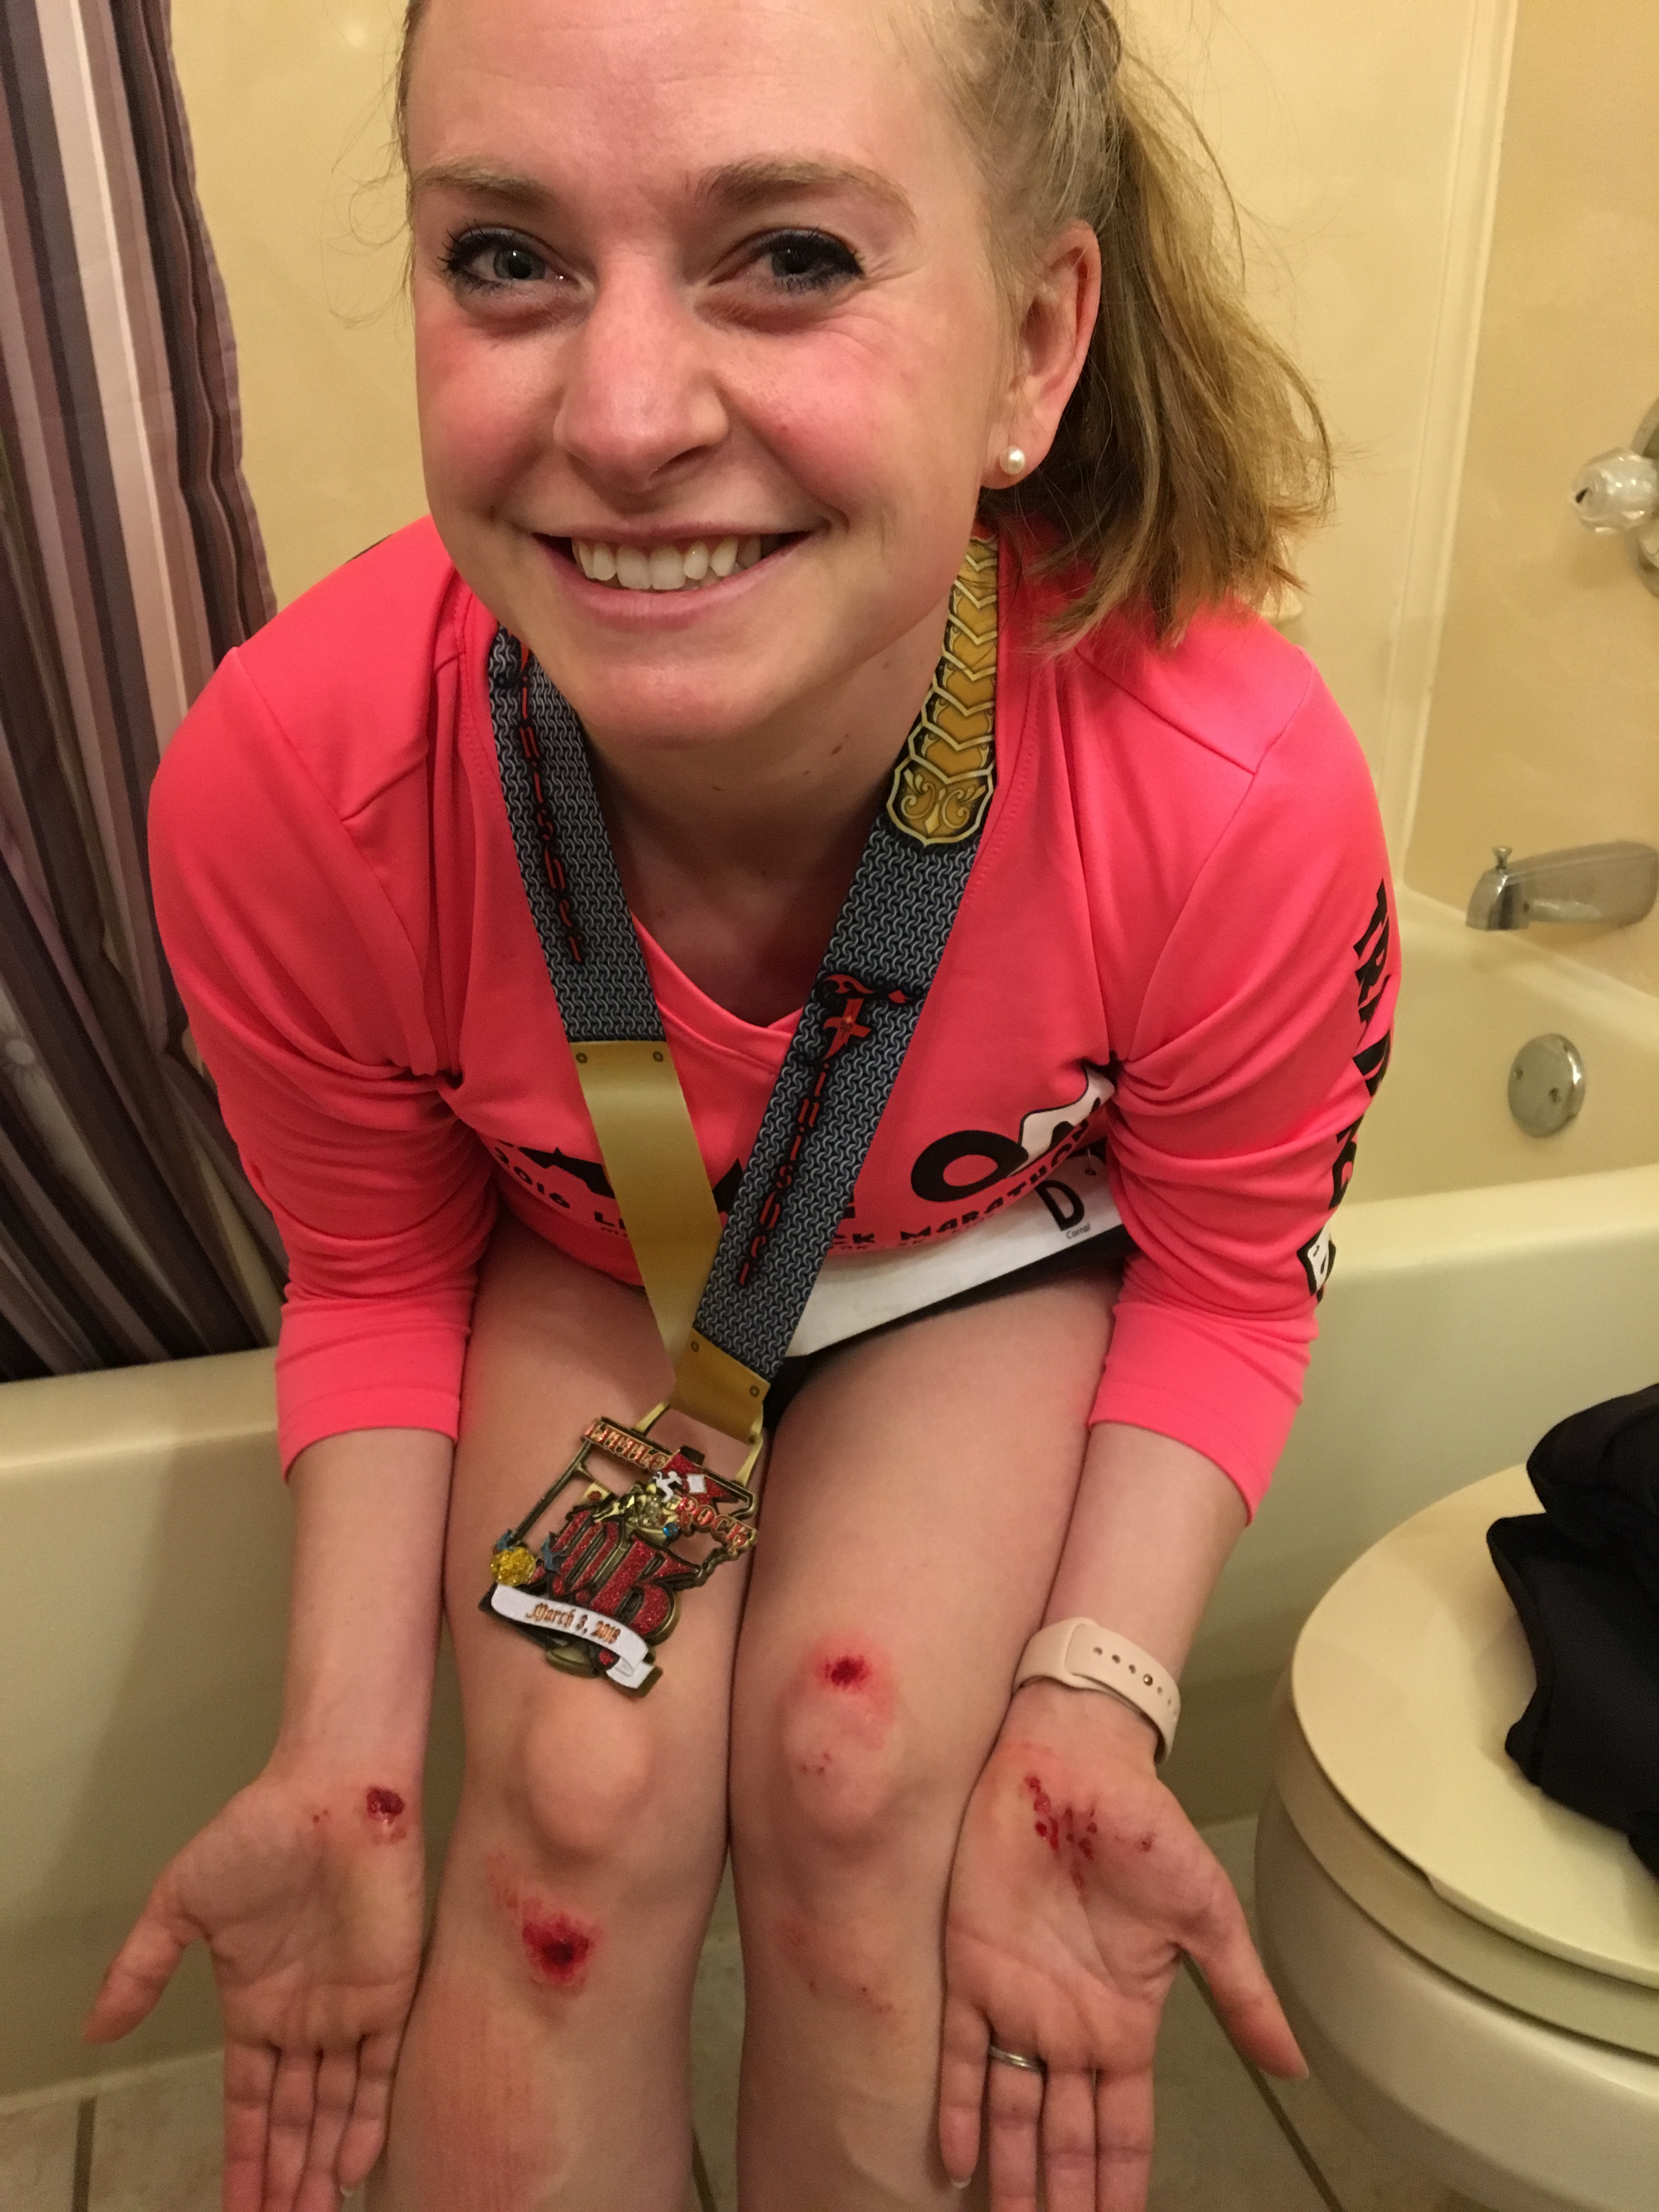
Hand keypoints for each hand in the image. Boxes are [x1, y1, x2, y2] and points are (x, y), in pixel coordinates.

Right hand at [83, 1763, 426, 2211]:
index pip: (247, 2100)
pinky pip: (378, 2069)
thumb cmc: (257, 1836)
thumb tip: (92, 2032)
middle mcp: (302, 2017)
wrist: (332, 1795)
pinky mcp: (388, 1990)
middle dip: (283, 2176)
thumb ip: (140, 1970)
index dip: (241, 2154)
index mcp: (254, 2004)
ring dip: (320, 2163)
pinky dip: (366, 2120)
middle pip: (291, 2117)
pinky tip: (350, 2167)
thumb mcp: (180, 1904)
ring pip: (333, 2106)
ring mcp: (346, 2007)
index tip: (235, 2207)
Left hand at [938, 1684, 1303, 2211]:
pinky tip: (956, 2164)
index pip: (1124, 2129)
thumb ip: (1241, 1994)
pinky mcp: (972, 1969)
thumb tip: (1294, 2069)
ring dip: (1012, 2174)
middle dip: (1066, 2197)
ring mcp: (1019, 2003)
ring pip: (1013, 2112)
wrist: (1073, 1761)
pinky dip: (958, 2110)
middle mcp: (1070, 2028)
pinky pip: (960, 2055)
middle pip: (1067, 2136)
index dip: (1120, 2186)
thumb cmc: (1144, 1828)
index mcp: (1126, 2023)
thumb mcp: (1206, 1914)